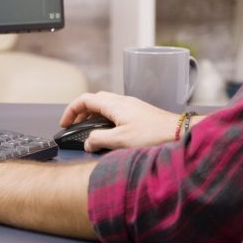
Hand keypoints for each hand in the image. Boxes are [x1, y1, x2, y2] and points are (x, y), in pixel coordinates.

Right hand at [59, 91, 180, 151]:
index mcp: (114, 104)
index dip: (71, 110)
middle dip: (81, 112)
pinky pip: (116, 111)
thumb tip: (87, 142)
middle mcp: (122, 101)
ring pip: (106, 105)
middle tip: (75, 127)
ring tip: (90, 132)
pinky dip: (106, 119)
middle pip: (95, 100)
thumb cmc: (152, 134)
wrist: (178, 132)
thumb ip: (99, 140)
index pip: (85, 99)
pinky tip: (109, 133)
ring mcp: (131, 106)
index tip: (64, 124)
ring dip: (94, 116)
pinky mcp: (139, 113)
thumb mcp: (120, 140)